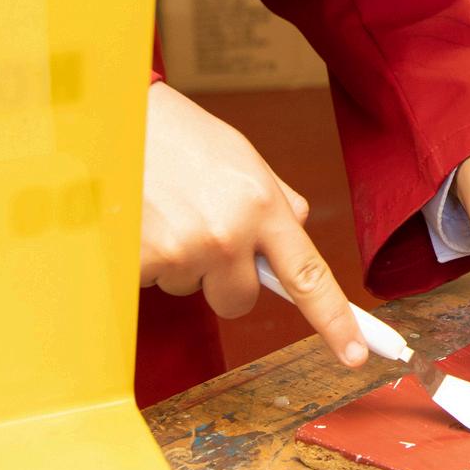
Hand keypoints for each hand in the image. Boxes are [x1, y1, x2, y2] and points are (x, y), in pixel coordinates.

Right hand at [141, 82, 367, 368]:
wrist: (113, 114)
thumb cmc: (178, 134)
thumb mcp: (241, 157)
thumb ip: (273, 198)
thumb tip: (294, 228)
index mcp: (262, 205)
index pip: (309, 276)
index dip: (336, 320)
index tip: (356, 354)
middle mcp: (229, 234)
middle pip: (240, 300)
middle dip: (223, 277)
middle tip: (200, 228)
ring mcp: (184, 251)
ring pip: (190, 289)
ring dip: (178, 260)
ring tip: (164, 210)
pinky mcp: (141, 262)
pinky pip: (153, 282)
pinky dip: (145, 259)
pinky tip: (140, 219)